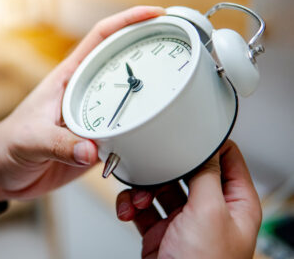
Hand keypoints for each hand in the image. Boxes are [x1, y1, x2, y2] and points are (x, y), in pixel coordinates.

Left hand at [0, 6, 164, 225]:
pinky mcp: (96, 141)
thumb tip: (91, 150)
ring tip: (179, 91)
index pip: (100, 39)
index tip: (155, 14)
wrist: (1, 173)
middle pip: (123, 64)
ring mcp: (92, 117)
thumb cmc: (7, 146)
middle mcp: (84, 94)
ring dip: (150, 94)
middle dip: (151, 52)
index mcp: (68, 80)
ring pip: (128, 99)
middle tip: (180, 51)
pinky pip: (126, 132)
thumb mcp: (29, 140)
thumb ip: (58, 144)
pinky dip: (142, 132)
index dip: (127, 22)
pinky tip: (157, 133)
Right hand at [115, 140, 261, 258]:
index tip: (187, 132)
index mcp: (235, 202)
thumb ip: (207, 175)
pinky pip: (143, 207)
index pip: (227, 160)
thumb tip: (204, 147)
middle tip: (151, 163)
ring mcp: (184, 220)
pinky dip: (131, 205)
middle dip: (165, 168)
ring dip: (143, 188)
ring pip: (160, 187)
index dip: (207, 144)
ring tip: (137, 197)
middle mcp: (210, 209)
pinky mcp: (161, 231)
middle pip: (186, 171)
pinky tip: (128, 210)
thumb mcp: (210, 211)